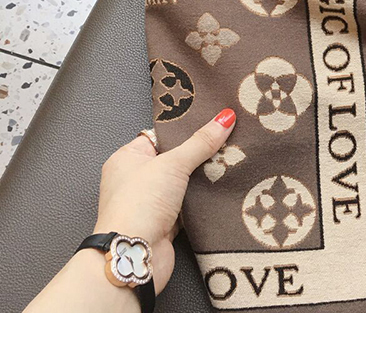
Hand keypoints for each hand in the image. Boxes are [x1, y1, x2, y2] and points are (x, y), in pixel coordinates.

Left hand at [94, 108, 236, 294]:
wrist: (134, 256)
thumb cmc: (138, 204)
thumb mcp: (173, 163)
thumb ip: (201, 142)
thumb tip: (224, 117)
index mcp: (127, 159)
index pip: (159, 136)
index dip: (184, 130)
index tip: (210, 122)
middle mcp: (135, 180)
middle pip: (174, 160)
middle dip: (198, 155)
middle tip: (226, 141)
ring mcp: (150, 204)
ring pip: (183, 184)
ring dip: (202, 180)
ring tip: (230, 162)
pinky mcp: (164, 224)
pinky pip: (188, 206)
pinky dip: (202, 201)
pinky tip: (222, 189)